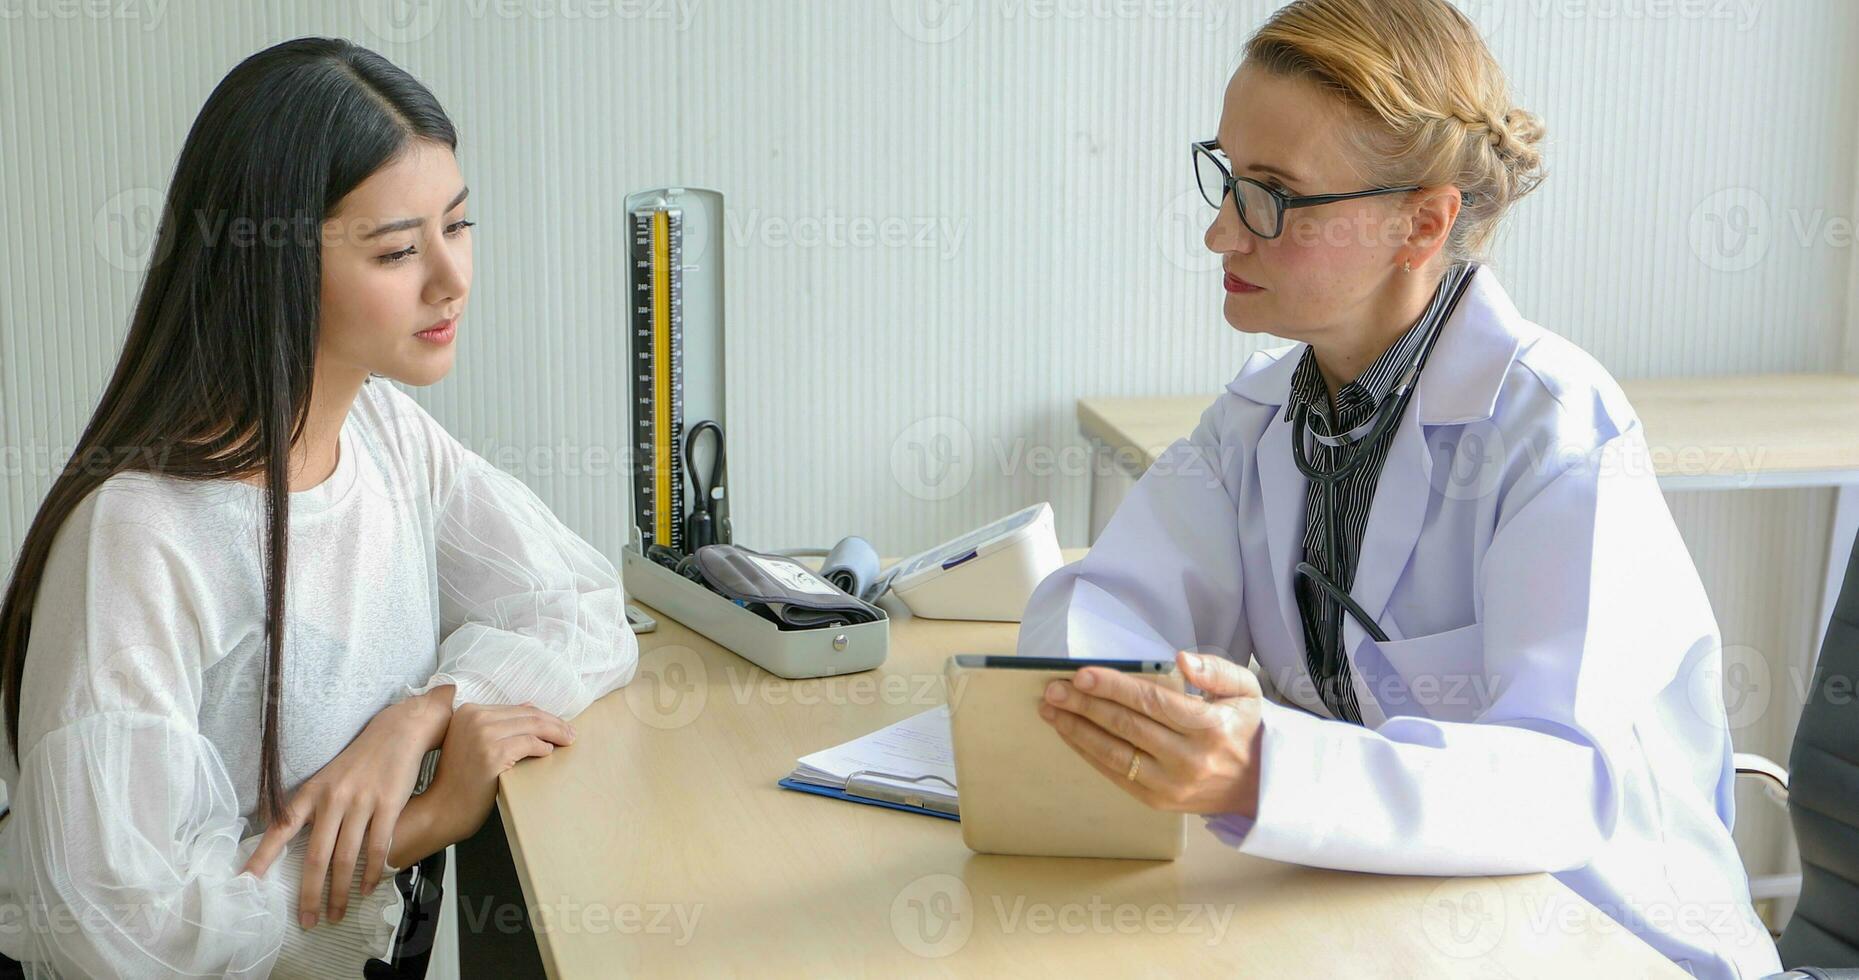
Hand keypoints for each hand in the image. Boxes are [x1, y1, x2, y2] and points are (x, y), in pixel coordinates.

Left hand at [240, 686, 452, 928]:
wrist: (398, 730)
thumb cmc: (360, 759)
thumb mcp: (328, 777)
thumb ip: (312, 808)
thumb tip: (290, 843)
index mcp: (312, 792)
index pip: (281, 829)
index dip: (262, 857)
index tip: (246, 884)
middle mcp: (333, 798)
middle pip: (316, 856)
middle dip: (310, 894)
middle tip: (308, 921)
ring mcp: (361, 801)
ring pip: (346, 858)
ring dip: (340, 891)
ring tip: (337, 913)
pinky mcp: (389, 804)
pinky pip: (378, 847)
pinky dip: (372, 872)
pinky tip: (369, 888)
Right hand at [400, 702, 576, 859]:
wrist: (441, 808)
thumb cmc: (459, 780)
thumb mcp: (472, 742)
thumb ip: (497, 723)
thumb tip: (529, 706)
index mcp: (468, 711)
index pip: (516, 708)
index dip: (541, 715)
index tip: (558, 724)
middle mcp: (474, 718)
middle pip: (526, 715)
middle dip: (553, 723)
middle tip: (570, 733)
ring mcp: (482, 735)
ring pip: (531, 726)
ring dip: (554, 733)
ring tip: (567, 740)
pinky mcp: (491, 753)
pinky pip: (528, 744)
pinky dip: (542, 747)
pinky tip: (548, 752)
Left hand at [1038, 651, 1264, 817]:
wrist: (1259, 785)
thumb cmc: (1244, 728)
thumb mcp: (1246, 690)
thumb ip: (1217, 670)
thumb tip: (1181, 660)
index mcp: (1210, 727)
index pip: (1153, 703)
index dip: (1114, 688)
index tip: (1082, 674)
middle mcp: (1189, 759)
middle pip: (1127, 727)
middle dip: (1085, 706)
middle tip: (1054, 689)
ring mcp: (1171, 784)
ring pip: (1114, 754)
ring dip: (1077, 731)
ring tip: (1051, 711)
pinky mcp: (1157, 800)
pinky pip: (1115, 774)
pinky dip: (1088, 752)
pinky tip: (1070, 734)